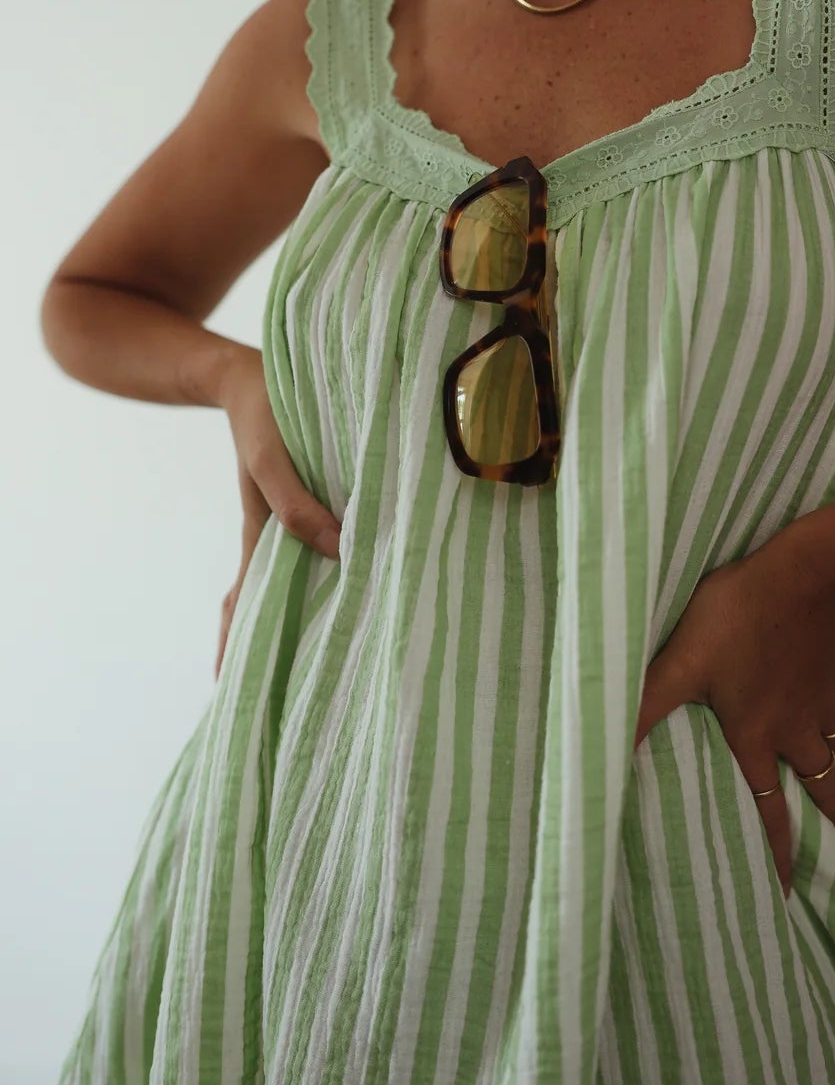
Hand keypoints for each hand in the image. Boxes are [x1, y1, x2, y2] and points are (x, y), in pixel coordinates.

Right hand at [213, 348, 341, 677]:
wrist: (245, 376)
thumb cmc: (264, 415)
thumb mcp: (273, 459)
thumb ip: (298, 504)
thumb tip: (339, 551)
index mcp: (260, 538)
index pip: (243, 611)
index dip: (237, 654)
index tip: (234, 698)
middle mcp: (272, 542)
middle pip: (264, 612)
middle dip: (272, 657)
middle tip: (284, 708)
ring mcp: (286, 528)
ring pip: (291, 588)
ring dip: (304, 622)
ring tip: (326, 666)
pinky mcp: (304, 509)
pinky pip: (312, 555)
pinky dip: (326, 580)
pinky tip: (351, 594)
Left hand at [632, 521, 834, 897]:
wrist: (809, 569)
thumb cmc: (738, 615)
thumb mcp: (680, 662)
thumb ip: (644, 705)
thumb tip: (602, 750)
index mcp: (756, 737)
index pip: (770, 812)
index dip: (779, 856)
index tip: (787, 892)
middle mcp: (793, 727)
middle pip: (820, 788)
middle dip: (824, 820)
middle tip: (829, 841)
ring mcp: (817, 697)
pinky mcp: (829, 665)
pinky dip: (833, 720)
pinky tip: (823, 706)